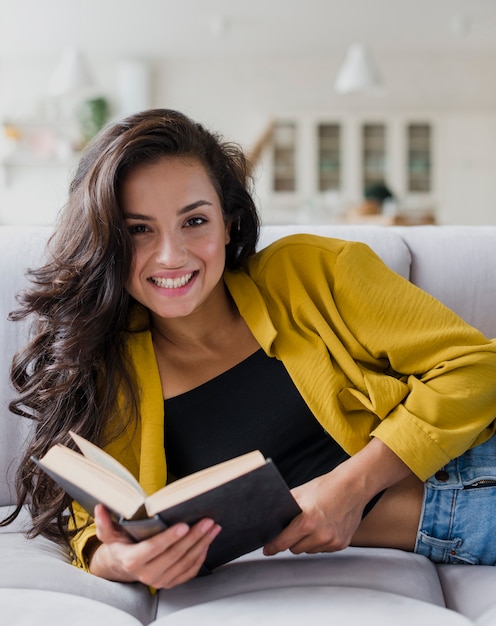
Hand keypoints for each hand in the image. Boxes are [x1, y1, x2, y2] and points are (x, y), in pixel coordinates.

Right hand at [89, 504, 221, 587]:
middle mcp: (146, 574)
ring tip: (213, 527)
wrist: (123, 566)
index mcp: (132, 560)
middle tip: (207, 521)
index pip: (153, 549)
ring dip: (202, 544)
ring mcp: (160, 581)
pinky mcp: (170, 583)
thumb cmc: (120, 544)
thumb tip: (100, 508)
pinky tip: (207, 542)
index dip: (169, 538)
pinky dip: (200, 556)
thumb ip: (105, 523)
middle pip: (175, 555)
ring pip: (185, 563)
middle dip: (194, 537)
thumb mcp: (109, 534)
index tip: (184, 525)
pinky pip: (189, 572)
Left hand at [263, 438, 412, 556]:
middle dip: (291, 541)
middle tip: (294, 528)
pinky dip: (319, 542)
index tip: (267, 549)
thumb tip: (269, 519)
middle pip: (294, 549)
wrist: (352, 487)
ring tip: (312, 525)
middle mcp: (320, 535)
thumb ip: (285, 508)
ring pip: (308, 550)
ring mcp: (332, 541)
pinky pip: (322, 549)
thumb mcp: (300, 493)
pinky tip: (323, 527)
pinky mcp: (341, 544)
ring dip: (306, 542)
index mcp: (307, 521)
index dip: (273, 546)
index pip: (283, 542)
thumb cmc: (325, 488)